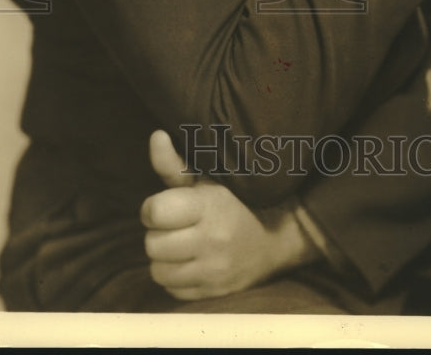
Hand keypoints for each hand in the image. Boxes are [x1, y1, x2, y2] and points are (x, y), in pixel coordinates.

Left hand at [140, 131, 318, 300]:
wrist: (277, 236)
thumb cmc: (235, 200)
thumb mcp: (206, 177)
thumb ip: (175, 162)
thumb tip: (156, 136)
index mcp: (209, 206)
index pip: (154, 212)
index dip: (153, 208)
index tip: (166, 205)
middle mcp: (212, 241)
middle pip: (152, 245)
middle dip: (159, 233)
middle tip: (176, 226)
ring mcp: (214, 272)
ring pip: (158, 271)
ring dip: (165, 258)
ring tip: (182, 245)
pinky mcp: (215, 294)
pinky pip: (172, 290)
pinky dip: (176, 277)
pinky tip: (191, 262)